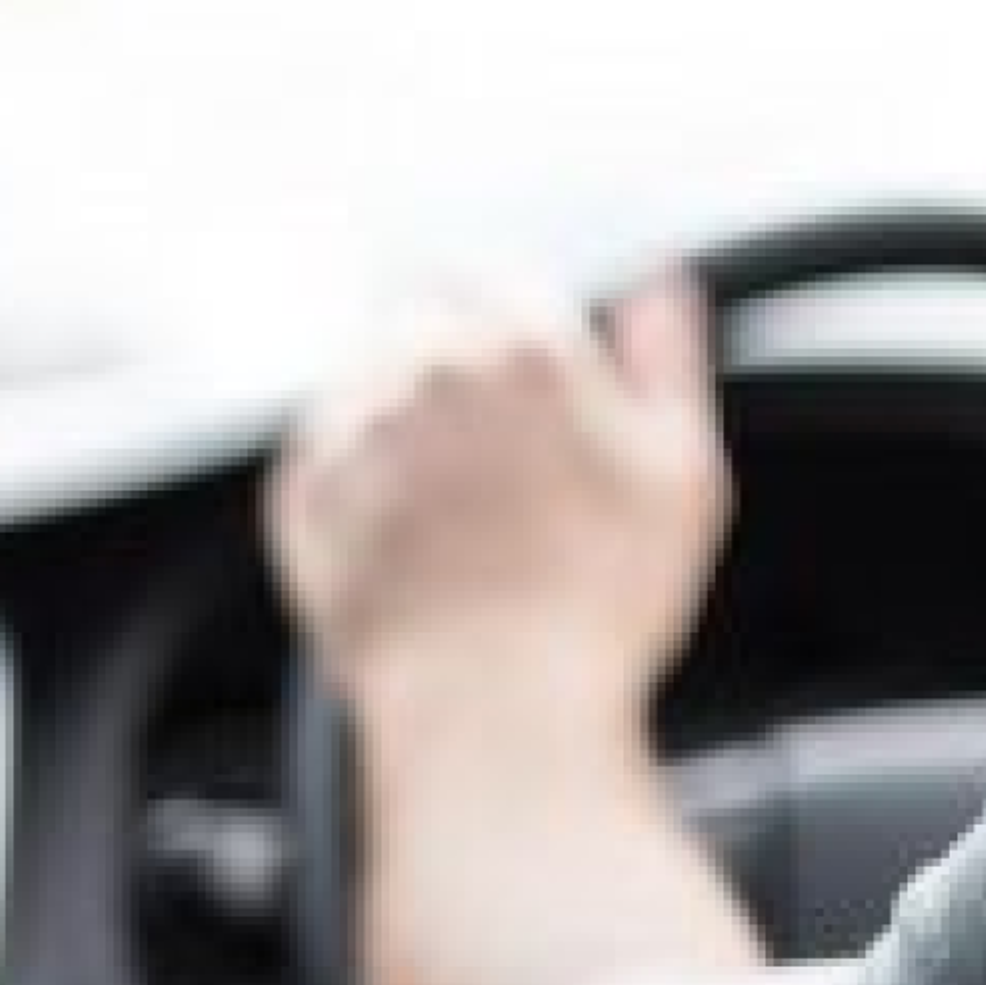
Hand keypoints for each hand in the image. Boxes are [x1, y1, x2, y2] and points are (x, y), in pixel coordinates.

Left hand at [268, 277, 734, 729]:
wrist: (494, 712)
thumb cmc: (599, 606)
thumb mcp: (682, 472)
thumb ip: (668, 360)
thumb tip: (660, 291)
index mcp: (526, 350)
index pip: (493, 271)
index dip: (511, 312)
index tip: (523, 359)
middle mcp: (426, 372)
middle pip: (420, 318)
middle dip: (451, 359)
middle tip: (497, 443)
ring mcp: (356, 432)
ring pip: (367, 380)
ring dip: (399, 413)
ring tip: (453, 500)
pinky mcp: (303, 497)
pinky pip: (322, 451)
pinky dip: (355, 474)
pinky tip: (408, 532)